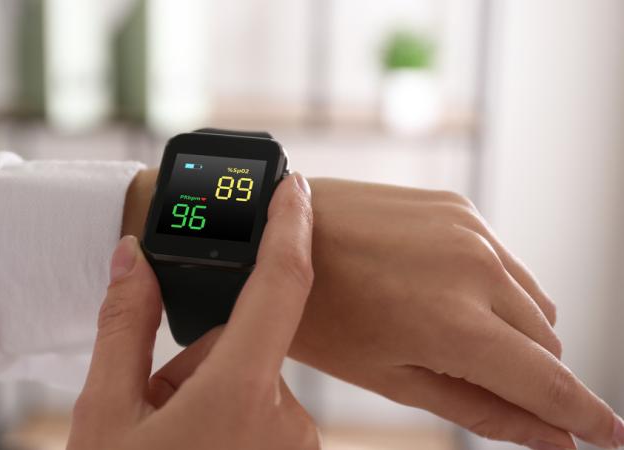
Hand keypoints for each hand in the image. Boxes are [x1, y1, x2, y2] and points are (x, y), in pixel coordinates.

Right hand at [70, 174, 318, 449]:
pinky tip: (196, 441)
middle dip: (198, 358)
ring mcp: (295, 442)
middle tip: (155, 404)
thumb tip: (132, 260)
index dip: (288, 225)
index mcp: (239, 395)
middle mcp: (286, 419)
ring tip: (170, 434)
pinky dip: (228, 413)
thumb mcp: (105, 415)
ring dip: (211, 389)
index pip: (280, 284)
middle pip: (243, 340)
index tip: (292, 188)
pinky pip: (262, 407)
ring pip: (249, 375)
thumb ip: (123, 327)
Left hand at [289, 178, 622, 449]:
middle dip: (529, 372)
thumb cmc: (318, 314)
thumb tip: (550, 437)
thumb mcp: (391, 377)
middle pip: (548, 341)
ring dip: (514, 329)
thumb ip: (480, 409)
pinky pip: (506, 261)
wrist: (276, 235)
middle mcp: (476, 267)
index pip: (548, 381)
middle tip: (478, 379)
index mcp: (456, 322)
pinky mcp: (457, 205)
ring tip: (450, 332)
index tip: (610, 435)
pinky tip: (444, 293)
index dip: (585, 415)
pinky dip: (493, 289)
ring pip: (534, 299)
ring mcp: (469, 228)